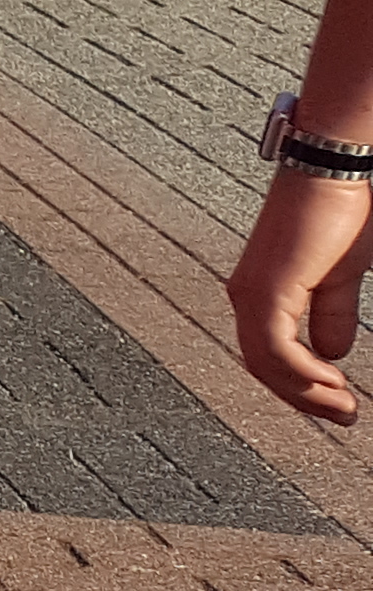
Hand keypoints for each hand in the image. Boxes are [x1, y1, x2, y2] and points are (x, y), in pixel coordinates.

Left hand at [229, 166, 369, 423]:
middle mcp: (246, 297)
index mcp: (261, 295)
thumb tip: (334, 353)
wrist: (335, 174)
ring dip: (306, 393)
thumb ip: (332, 314)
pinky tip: (331, 383)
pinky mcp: (265, 289)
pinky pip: (276, 348)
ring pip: (267, 364)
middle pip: (265, 367)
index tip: (339, 404)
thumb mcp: (340, 278)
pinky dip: (302, 373)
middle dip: (305, 399)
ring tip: (343, 408)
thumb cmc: (339, 215)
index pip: (271, 356)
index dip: (302, 386)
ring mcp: (252, 294)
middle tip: (344, 416)